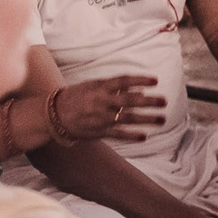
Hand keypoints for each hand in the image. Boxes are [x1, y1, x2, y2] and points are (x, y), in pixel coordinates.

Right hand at [51, 75, 168, 143]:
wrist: (54, 115)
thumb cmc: (77, 97)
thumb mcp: (93, 86)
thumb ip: (115, 88)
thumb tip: (139, 90)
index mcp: (99, 88)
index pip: (123, 81)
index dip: (139, 80)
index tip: (156, 81)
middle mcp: (101, 102)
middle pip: (128, 101)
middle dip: (148, 102)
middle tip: (164, 101)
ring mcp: (100, 118)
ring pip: (127, 118)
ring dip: (146, 119)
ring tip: (162, 119)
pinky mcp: (99, 131)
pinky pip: (118, 134)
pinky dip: (131, 135)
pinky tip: (144, 136)